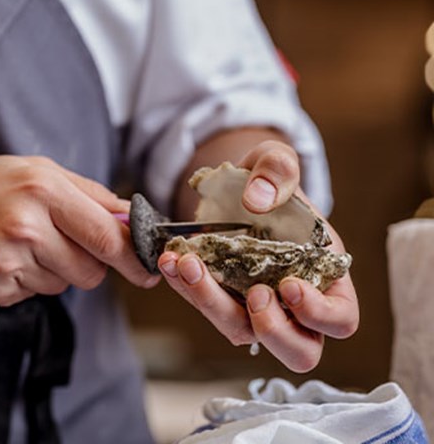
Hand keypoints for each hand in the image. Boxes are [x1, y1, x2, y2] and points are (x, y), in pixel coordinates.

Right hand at [0, 155, 159, 308]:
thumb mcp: (32, 170)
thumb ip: (88, 193)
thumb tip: (133, 218)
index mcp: (42, 187)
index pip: (108, 234)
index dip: (135, 256)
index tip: (148, 267)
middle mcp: (27, 225)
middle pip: (92, 269)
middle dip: (88, 261)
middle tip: (60, 241)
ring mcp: (9, 262)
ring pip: (64, 284)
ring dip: (54, 270)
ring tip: (20, 243)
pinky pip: (34, 295)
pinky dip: (26, 281)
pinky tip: (1, 258)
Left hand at [157, 140, 358, 371]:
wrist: (234, 183)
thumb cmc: (269, 178)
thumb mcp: (276, 160)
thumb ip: (277, 169)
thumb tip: (258, 200)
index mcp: (325, 274)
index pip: (340, 319)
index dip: (320, 314)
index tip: (289, 286)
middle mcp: (294, 302)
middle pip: (298, 350)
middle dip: (274, 331)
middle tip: (254, 294)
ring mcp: (255, 305)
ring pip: (242, 332)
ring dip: (211, 304)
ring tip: (187, 264)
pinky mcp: (221, 297)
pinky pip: (205, 307)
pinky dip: (186, 286)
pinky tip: (170, 259)